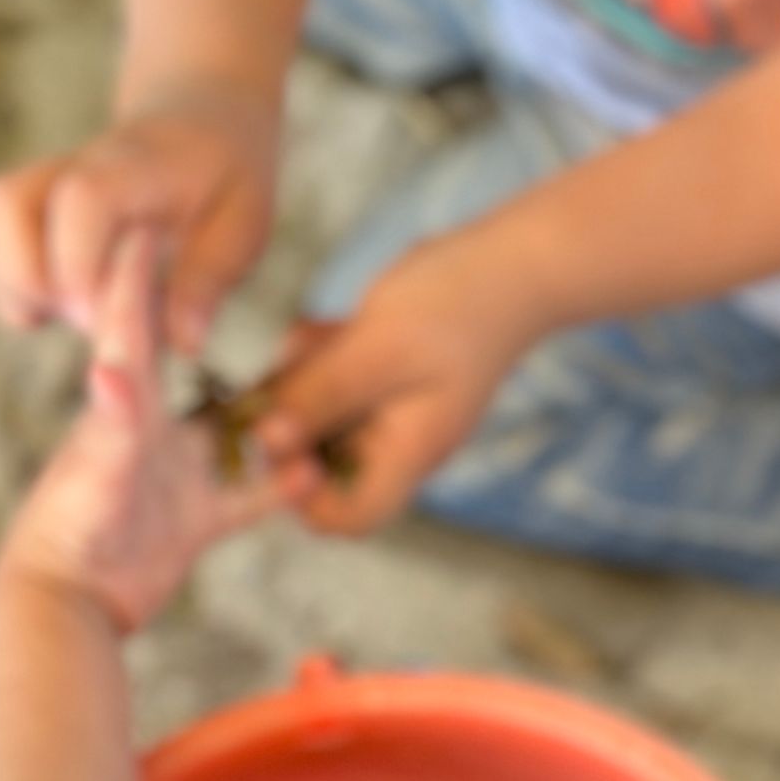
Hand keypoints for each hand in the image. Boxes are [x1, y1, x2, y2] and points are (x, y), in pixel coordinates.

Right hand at [0, 81, 279, 350]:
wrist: (198, 124)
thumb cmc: (224, 180)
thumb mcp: (244, 225)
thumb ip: (209, 279)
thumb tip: (183, 343)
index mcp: (134, 167)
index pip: (81, 200)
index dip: (77, 264)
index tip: (97, 319)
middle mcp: (72, 166)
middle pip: (4, 207)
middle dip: (36, 285)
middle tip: (94, 318)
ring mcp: (40, 180)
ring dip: (15, 285)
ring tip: (75, 310)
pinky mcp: (20, 202)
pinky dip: (7, 280)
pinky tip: (58, 301)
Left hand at [0, 232, 312, 632]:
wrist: (67, 610)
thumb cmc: (71, 540)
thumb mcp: (96, 477)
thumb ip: (114, 426)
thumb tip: (113, 369)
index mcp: (123, 410)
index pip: (134, 328)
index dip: (141, 276)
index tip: (152, 221)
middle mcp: (152, 436)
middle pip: (201, 377)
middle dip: (228, 340)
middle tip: (250, 293)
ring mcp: (175, 478)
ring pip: (235, 437)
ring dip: (274, 421)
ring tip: (317, 399)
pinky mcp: (192, 523)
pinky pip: (244, 497)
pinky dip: (277, 487)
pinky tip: (313, 476)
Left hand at [259, 232, 545, 533]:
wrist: (515, 262)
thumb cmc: (459, 303)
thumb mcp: (380, 347)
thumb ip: (321, 394)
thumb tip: (265, 440)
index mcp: (407, 454)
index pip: (351, 518)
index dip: (305, 498)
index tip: (282, 445)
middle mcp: (400, 445)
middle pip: (326, 469)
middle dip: (294, 424)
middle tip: (284, 374)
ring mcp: (394, 413)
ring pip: (323, 422)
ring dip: (300, 385)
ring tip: (307, 340)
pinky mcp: (388, 381)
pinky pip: (337, 386)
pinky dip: (319, 361)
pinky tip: (320, 327)